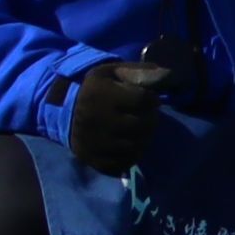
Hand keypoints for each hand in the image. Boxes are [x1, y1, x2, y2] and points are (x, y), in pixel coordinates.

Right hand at [67, 53, 182, 176]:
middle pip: (139, 126)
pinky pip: (121, 164)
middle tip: (148, 116)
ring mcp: (91, 142)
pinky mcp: (90, 159)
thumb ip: (141, 72)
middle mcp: (94, 120)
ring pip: (133, 147)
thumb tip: (169, 75)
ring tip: (140, 130)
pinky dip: (132, 156)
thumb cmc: (97, 88)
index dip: (152, 100)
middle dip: (151, 120)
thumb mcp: (114, 71)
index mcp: (99, 94)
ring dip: (144, 138)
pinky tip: (131, 144)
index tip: (151, 99)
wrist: (66, 110)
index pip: (141, 100)